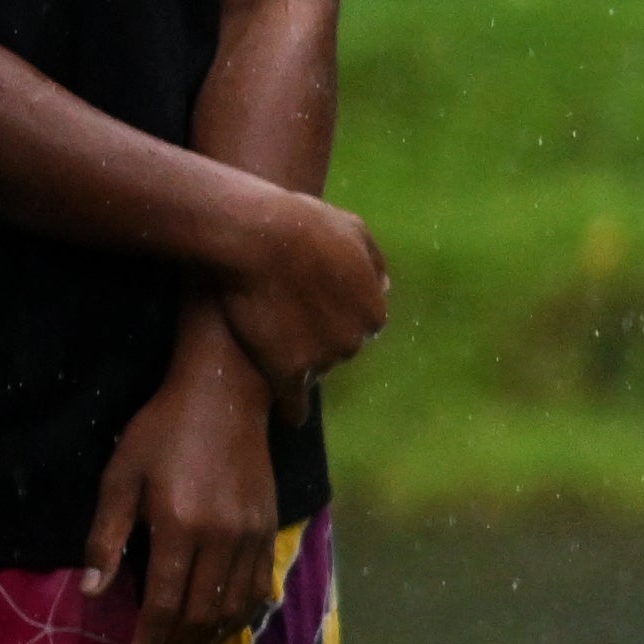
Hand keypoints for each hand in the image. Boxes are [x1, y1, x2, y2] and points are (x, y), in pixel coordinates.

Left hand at [84, 344, 285, 643]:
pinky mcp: (269, 529)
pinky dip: (240, 615)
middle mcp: (222, 539)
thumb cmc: (161, 431)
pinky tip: (222, 625)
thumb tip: (93, 590)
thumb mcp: (119, 476)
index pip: (165, 605)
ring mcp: (251, 536)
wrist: (225, 395)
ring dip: (208, 640)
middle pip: (202, 616)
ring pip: (235, 609)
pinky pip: (258, 587)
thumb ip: (105, 536)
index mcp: (179, 527)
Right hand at [213, 190, 391, 393]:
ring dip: (297, 361)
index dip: (334, 313)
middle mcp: (355, 341)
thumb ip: (373, 261)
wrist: (259, 238)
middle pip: (338, 349)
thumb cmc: (305, 225)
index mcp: (374, 311)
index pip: (361, 325)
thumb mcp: (353, 231)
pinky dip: (291, 409)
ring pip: (314, 371)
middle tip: (286, 316)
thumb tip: (385, 284)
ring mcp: (322, 359)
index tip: (312, 303)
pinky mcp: (287, 371)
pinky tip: (288, 417)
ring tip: (270, 340)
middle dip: (317, 337)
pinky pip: (293, 401)